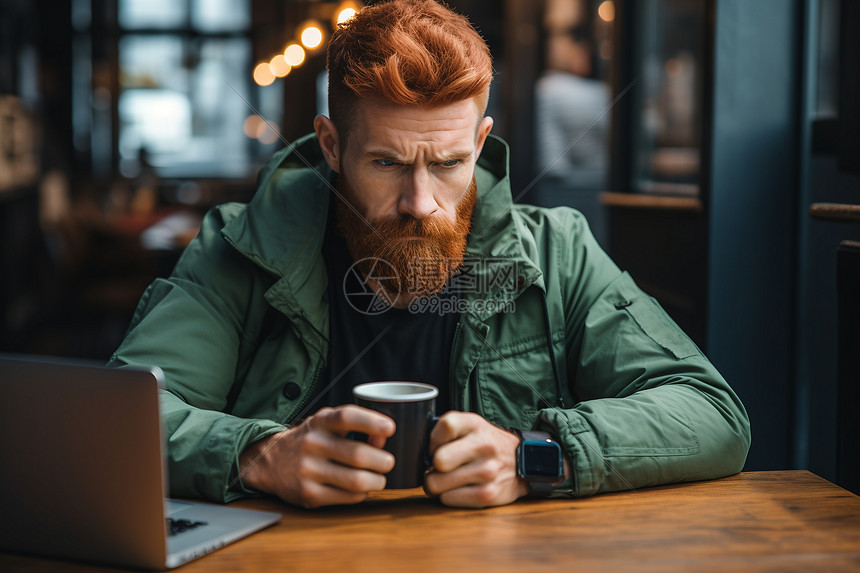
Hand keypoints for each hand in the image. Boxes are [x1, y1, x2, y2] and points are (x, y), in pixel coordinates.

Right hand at [238, 405, 394, 507]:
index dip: (371, 422)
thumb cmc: (310, 439)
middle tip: (387, 462)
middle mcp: (313, 445)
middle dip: (383, 461)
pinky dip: (362, 493)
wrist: (270, 461)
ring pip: (357, 481)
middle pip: (359, 455)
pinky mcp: (309, 494)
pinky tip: (360, 488)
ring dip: (377, 481)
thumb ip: (355, 425)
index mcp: (319, 422)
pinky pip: (349, 497)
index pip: (346, 417)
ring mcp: (309, 471)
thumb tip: (383, 438)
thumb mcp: (327, 422)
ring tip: (378, 478)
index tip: (390, 429)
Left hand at [423, 411, 528, 507]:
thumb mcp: (471, 426)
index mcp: (475, 424)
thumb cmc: (485, 444)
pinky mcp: (488, 494)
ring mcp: (487, 471)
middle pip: (438, 460)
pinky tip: (458, 488)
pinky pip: (447, 499)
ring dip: (437, 484)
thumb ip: (446, 431)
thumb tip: (416, 451)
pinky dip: (448, 496)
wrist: (522, 463)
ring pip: (437, 484)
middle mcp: (484, 446)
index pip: (445, 425)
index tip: (436, 446)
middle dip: (433, 466)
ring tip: (447, 478)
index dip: (433, 439)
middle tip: (440, 467)